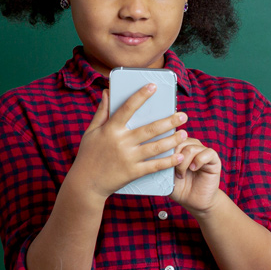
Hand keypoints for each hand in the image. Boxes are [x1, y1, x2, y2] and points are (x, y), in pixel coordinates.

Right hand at [65, 86, 188, 198]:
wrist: (86, 183)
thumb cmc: (88, 155)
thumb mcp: (91, 132)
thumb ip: (101, 112)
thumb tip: (107, 92)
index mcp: (110, 129)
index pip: (128, 108)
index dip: (141, 96)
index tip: (153, 86)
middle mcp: (121, 142)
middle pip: (149, 129)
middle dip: (168, 121)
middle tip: (183, 115)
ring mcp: (128, 158)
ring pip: (155, 147)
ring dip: (172, 139)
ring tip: (184, 133)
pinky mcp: (133, 172)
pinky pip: (154, 166)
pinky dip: (168, 161)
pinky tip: (179, 156)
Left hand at [169, 137, 222, 216]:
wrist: (193, 202)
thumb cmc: (179, 188)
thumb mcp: (166, 175)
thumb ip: (162, 163)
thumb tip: (155, 153)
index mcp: (180, 147)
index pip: (171, 137)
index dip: (166, 147)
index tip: (161, 161)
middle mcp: (192, 146)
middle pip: (181, 140)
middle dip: (174, 156)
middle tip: (172, 170)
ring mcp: (203, 152)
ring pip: (192, 148)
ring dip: (184, 163)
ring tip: (181, 174)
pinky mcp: (214, 160)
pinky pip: (208, 153)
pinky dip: (198, 161)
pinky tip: (193, 169)